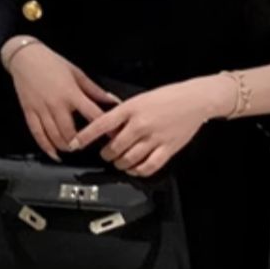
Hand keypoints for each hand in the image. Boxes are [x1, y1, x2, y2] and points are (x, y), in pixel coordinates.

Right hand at [4, 41, 121, 161]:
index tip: (111, 136)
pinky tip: (53, 153)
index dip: (103, 127)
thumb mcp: (77, 73)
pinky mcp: (30, 113)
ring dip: (65, 146)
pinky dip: (46, 147)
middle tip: (86, 145)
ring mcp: (42, 110)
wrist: (26, 58)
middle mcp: (56, 104)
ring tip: (72, 148)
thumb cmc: (52, 63)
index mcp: (71, 93)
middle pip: (70, 132)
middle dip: (79, 143)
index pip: (92, 114)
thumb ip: (94, 90)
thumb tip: (111, 100)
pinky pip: (38, 135)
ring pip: (54, 137)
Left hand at [66, 75, 231, 174]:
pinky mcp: (167, 149)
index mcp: (132, 108)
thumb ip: (123, 115)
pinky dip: (137, 171)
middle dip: (106, 154)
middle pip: (113, 148)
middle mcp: (140, 124)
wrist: (195, 99)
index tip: (74, 144)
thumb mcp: (140, 99)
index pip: (102, 124)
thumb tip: (107, 129)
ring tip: (120, 161)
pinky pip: (147, 167)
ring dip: (120, 164)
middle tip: (106, 154)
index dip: (85, 136)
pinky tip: (135, 169)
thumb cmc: (168, 97)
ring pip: (128, 160)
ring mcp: (154, 138)